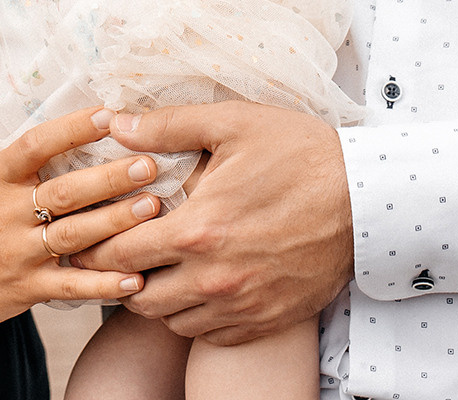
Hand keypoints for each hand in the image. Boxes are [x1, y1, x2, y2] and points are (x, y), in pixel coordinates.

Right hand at [0, 86, 166, 326]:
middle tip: (148, 164)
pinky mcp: (29, 288)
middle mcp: (8, 213)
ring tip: (153, 206)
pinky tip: (135, 278)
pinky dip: (103, 285)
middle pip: (65, 192)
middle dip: (109, 178)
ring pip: (74, 236)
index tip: (108, 115)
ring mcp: (20, 252)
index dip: (72, 130)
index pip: (35, 147)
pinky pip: (71, 286)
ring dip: (115, 223)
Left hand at [70, 101, 351, 344]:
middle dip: (120, 276)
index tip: (88, 236)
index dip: (96, 246)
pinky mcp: (266, 320)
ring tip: (156, 268)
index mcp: (199, 229)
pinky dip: (194, 316)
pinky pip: (210, 334)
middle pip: (139, 297)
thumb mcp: (236, 124)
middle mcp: (214, 278)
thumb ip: (170, 126)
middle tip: (118, 253)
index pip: (120, 253)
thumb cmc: (303, 155)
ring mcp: (242, 304)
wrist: (369, 200)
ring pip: (172, 320)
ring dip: (156, 297)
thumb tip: (116, 123)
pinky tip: (196, 287)